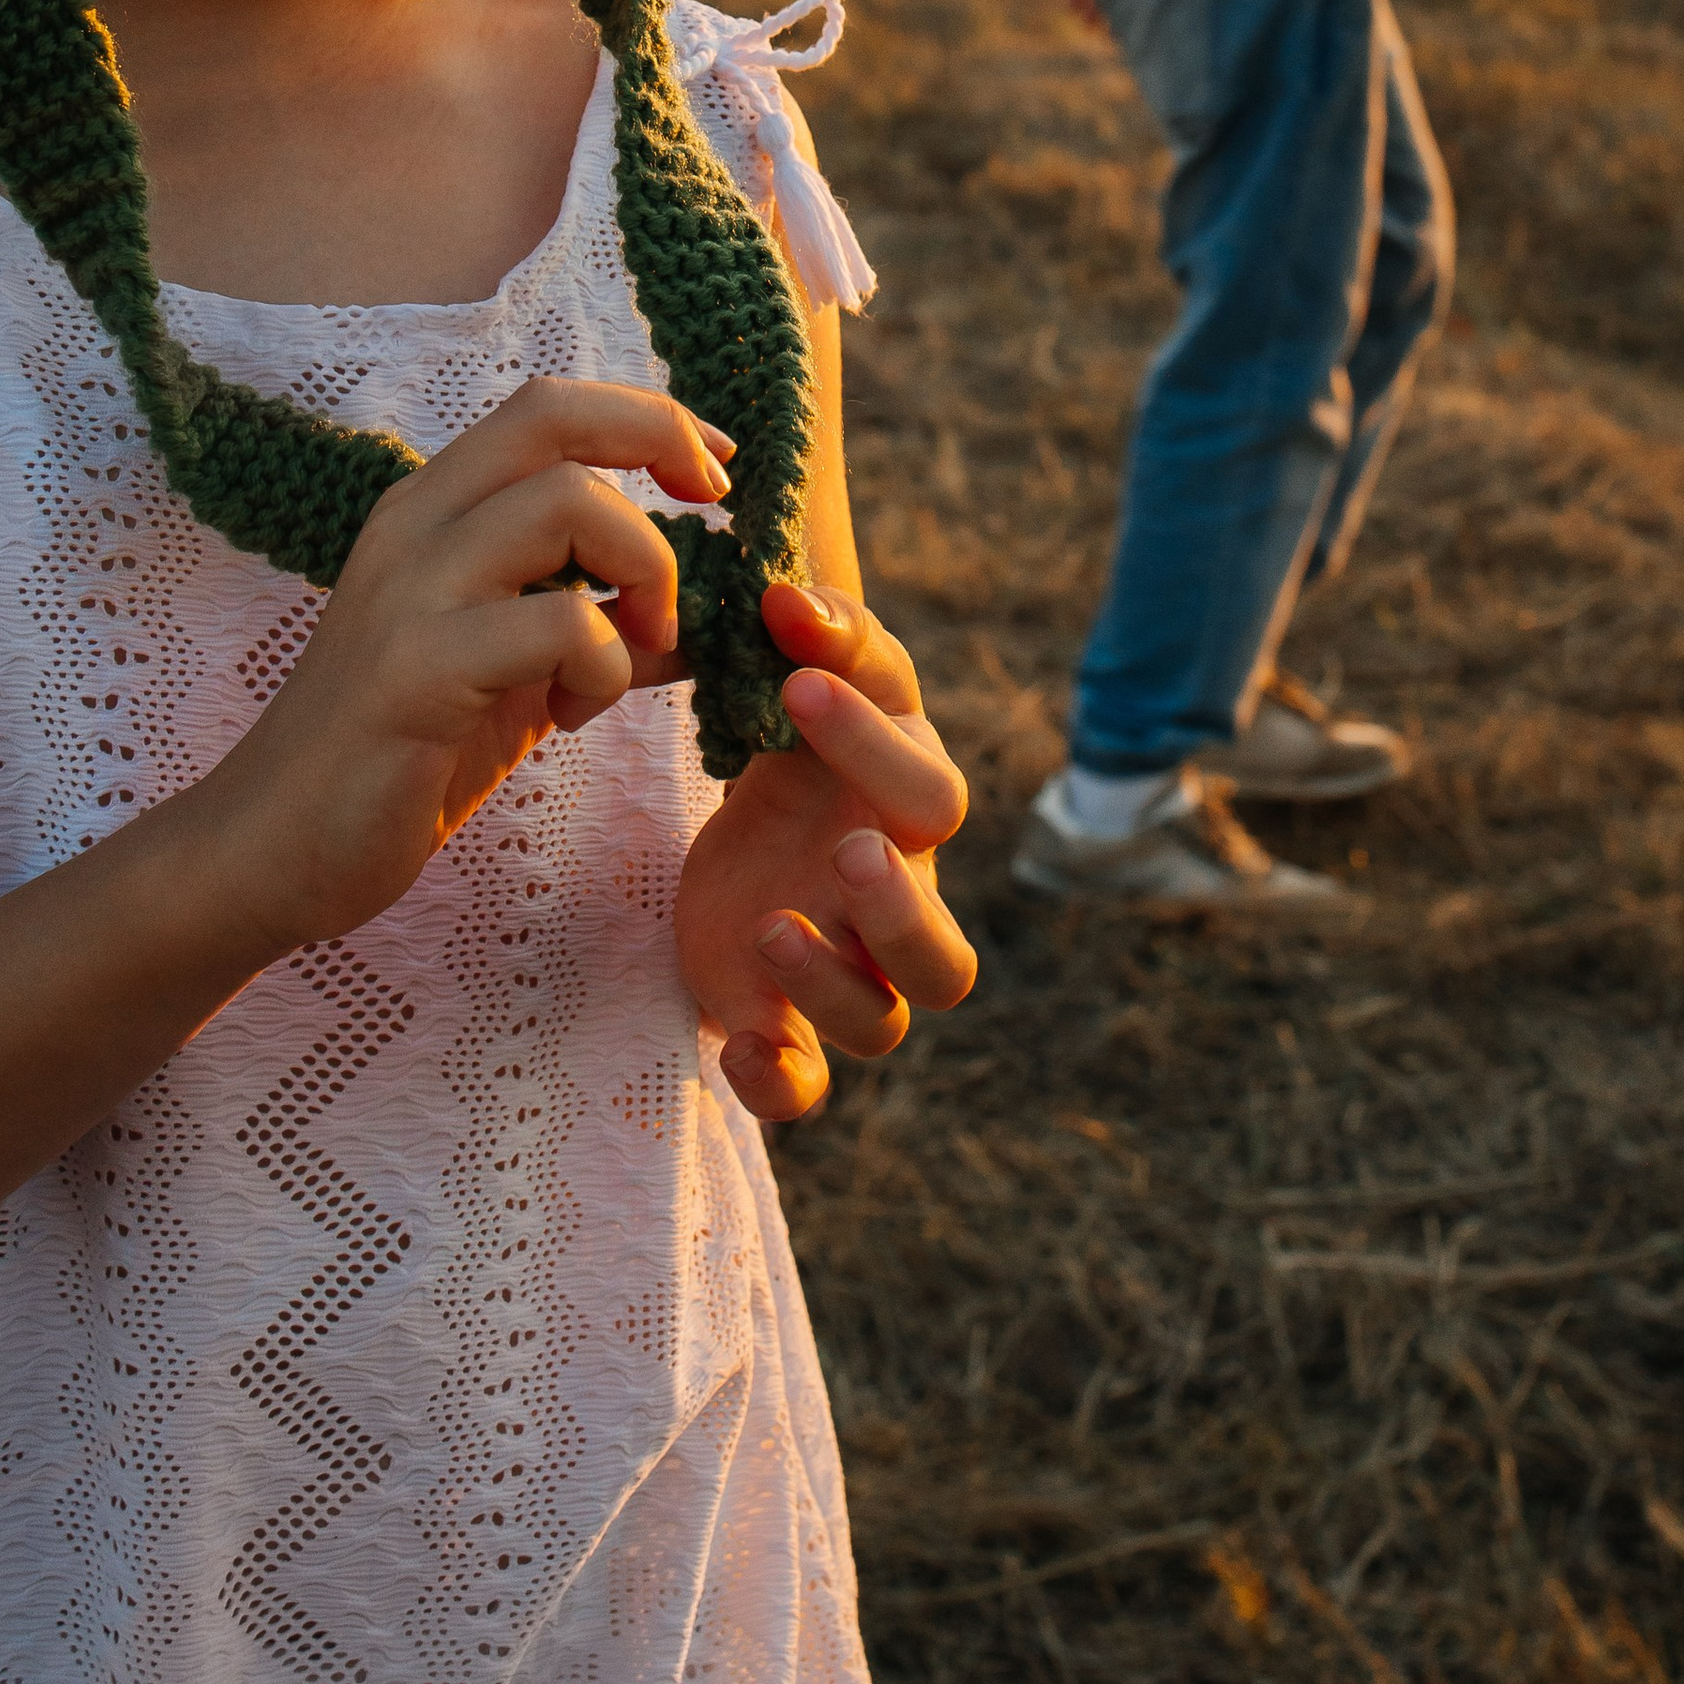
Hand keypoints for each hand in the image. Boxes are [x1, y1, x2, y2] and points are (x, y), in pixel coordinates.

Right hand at [198, 378, 731, 952]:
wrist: (272, 849)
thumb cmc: (405, 754)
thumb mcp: (519, 675)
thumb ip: (602, 632)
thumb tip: (709, 621)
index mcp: (434, 511)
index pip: (549, 405)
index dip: (649, 417)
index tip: (714, 471)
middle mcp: (416, 526)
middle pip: (554, 415)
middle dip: (661, 442)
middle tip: (708, 516)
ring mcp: (410, 593)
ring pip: (568, 502)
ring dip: (642, 572)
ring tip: (635, 649)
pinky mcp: (415, 671)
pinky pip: (558, 624)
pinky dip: (603, 667)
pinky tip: (570, 717)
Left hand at [677, 580, 975, 1120]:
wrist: (761, 814)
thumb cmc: (804, 736)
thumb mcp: (813, 670)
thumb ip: (820, 629)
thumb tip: (785, 600)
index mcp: (910, 809)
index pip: (927, 788)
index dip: (873, 743)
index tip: (797, 683)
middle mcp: (897, 903)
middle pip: (947, 958)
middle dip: (902, 913)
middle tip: (846, 852)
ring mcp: (847, 971)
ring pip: (886, 1023)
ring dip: (833, 986)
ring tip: (769, 925)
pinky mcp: (785, 1020)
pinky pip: (808, 1084)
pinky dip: (780, 1082)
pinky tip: (736, 1041)